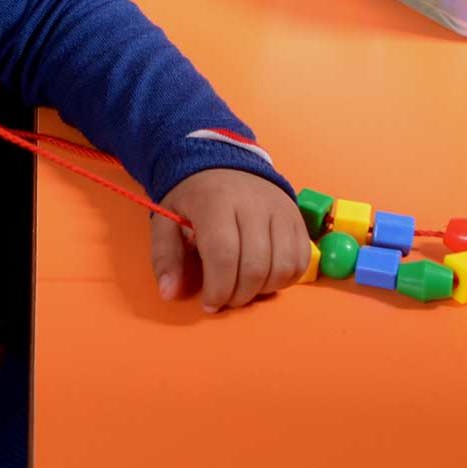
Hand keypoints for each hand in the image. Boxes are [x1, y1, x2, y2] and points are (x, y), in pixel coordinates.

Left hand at [151, 168, 308, 311]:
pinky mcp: (298, 218)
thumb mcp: (168, 219)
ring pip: (283, 267)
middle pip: (256, 266)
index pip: (223, 255)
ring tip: (243, 287)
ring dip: (263, 290)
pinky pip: (301, 261)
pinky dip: (284, 279)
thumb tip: (168, 294)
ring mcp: (280, 210)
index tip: (209, 304)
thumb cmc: (194, 197)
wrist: (224, 163)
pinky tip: (264, 277)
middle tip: (226, 299)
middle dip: (240, 295)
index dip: (218, 288)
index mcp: (215, 202)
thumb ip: (165, 256)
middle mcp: (253, 204)